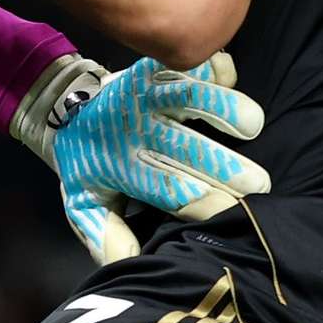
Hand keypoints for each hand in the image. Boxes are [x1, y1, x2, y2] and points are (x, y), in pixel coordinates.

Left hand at [47, 53, 271, 259]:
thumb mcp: (84, 201)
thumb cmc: (88, 163)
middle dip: (225, 165)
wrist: (63, 107)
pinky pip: (190, 63)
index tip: (230, 214)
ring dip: (222, 107)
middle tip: (259, 184)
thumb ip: (104, 233)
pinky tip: (229, 77)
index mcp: (122, 165)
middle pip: (187, 148)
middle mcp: (137, 128)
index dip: (200, 201)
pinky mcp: (159, 67)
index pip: (167, 188)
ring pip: (189, 96)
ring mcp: (148, 94)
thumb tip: (128, 260)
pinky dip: (213, 66)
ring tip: (253, 125)